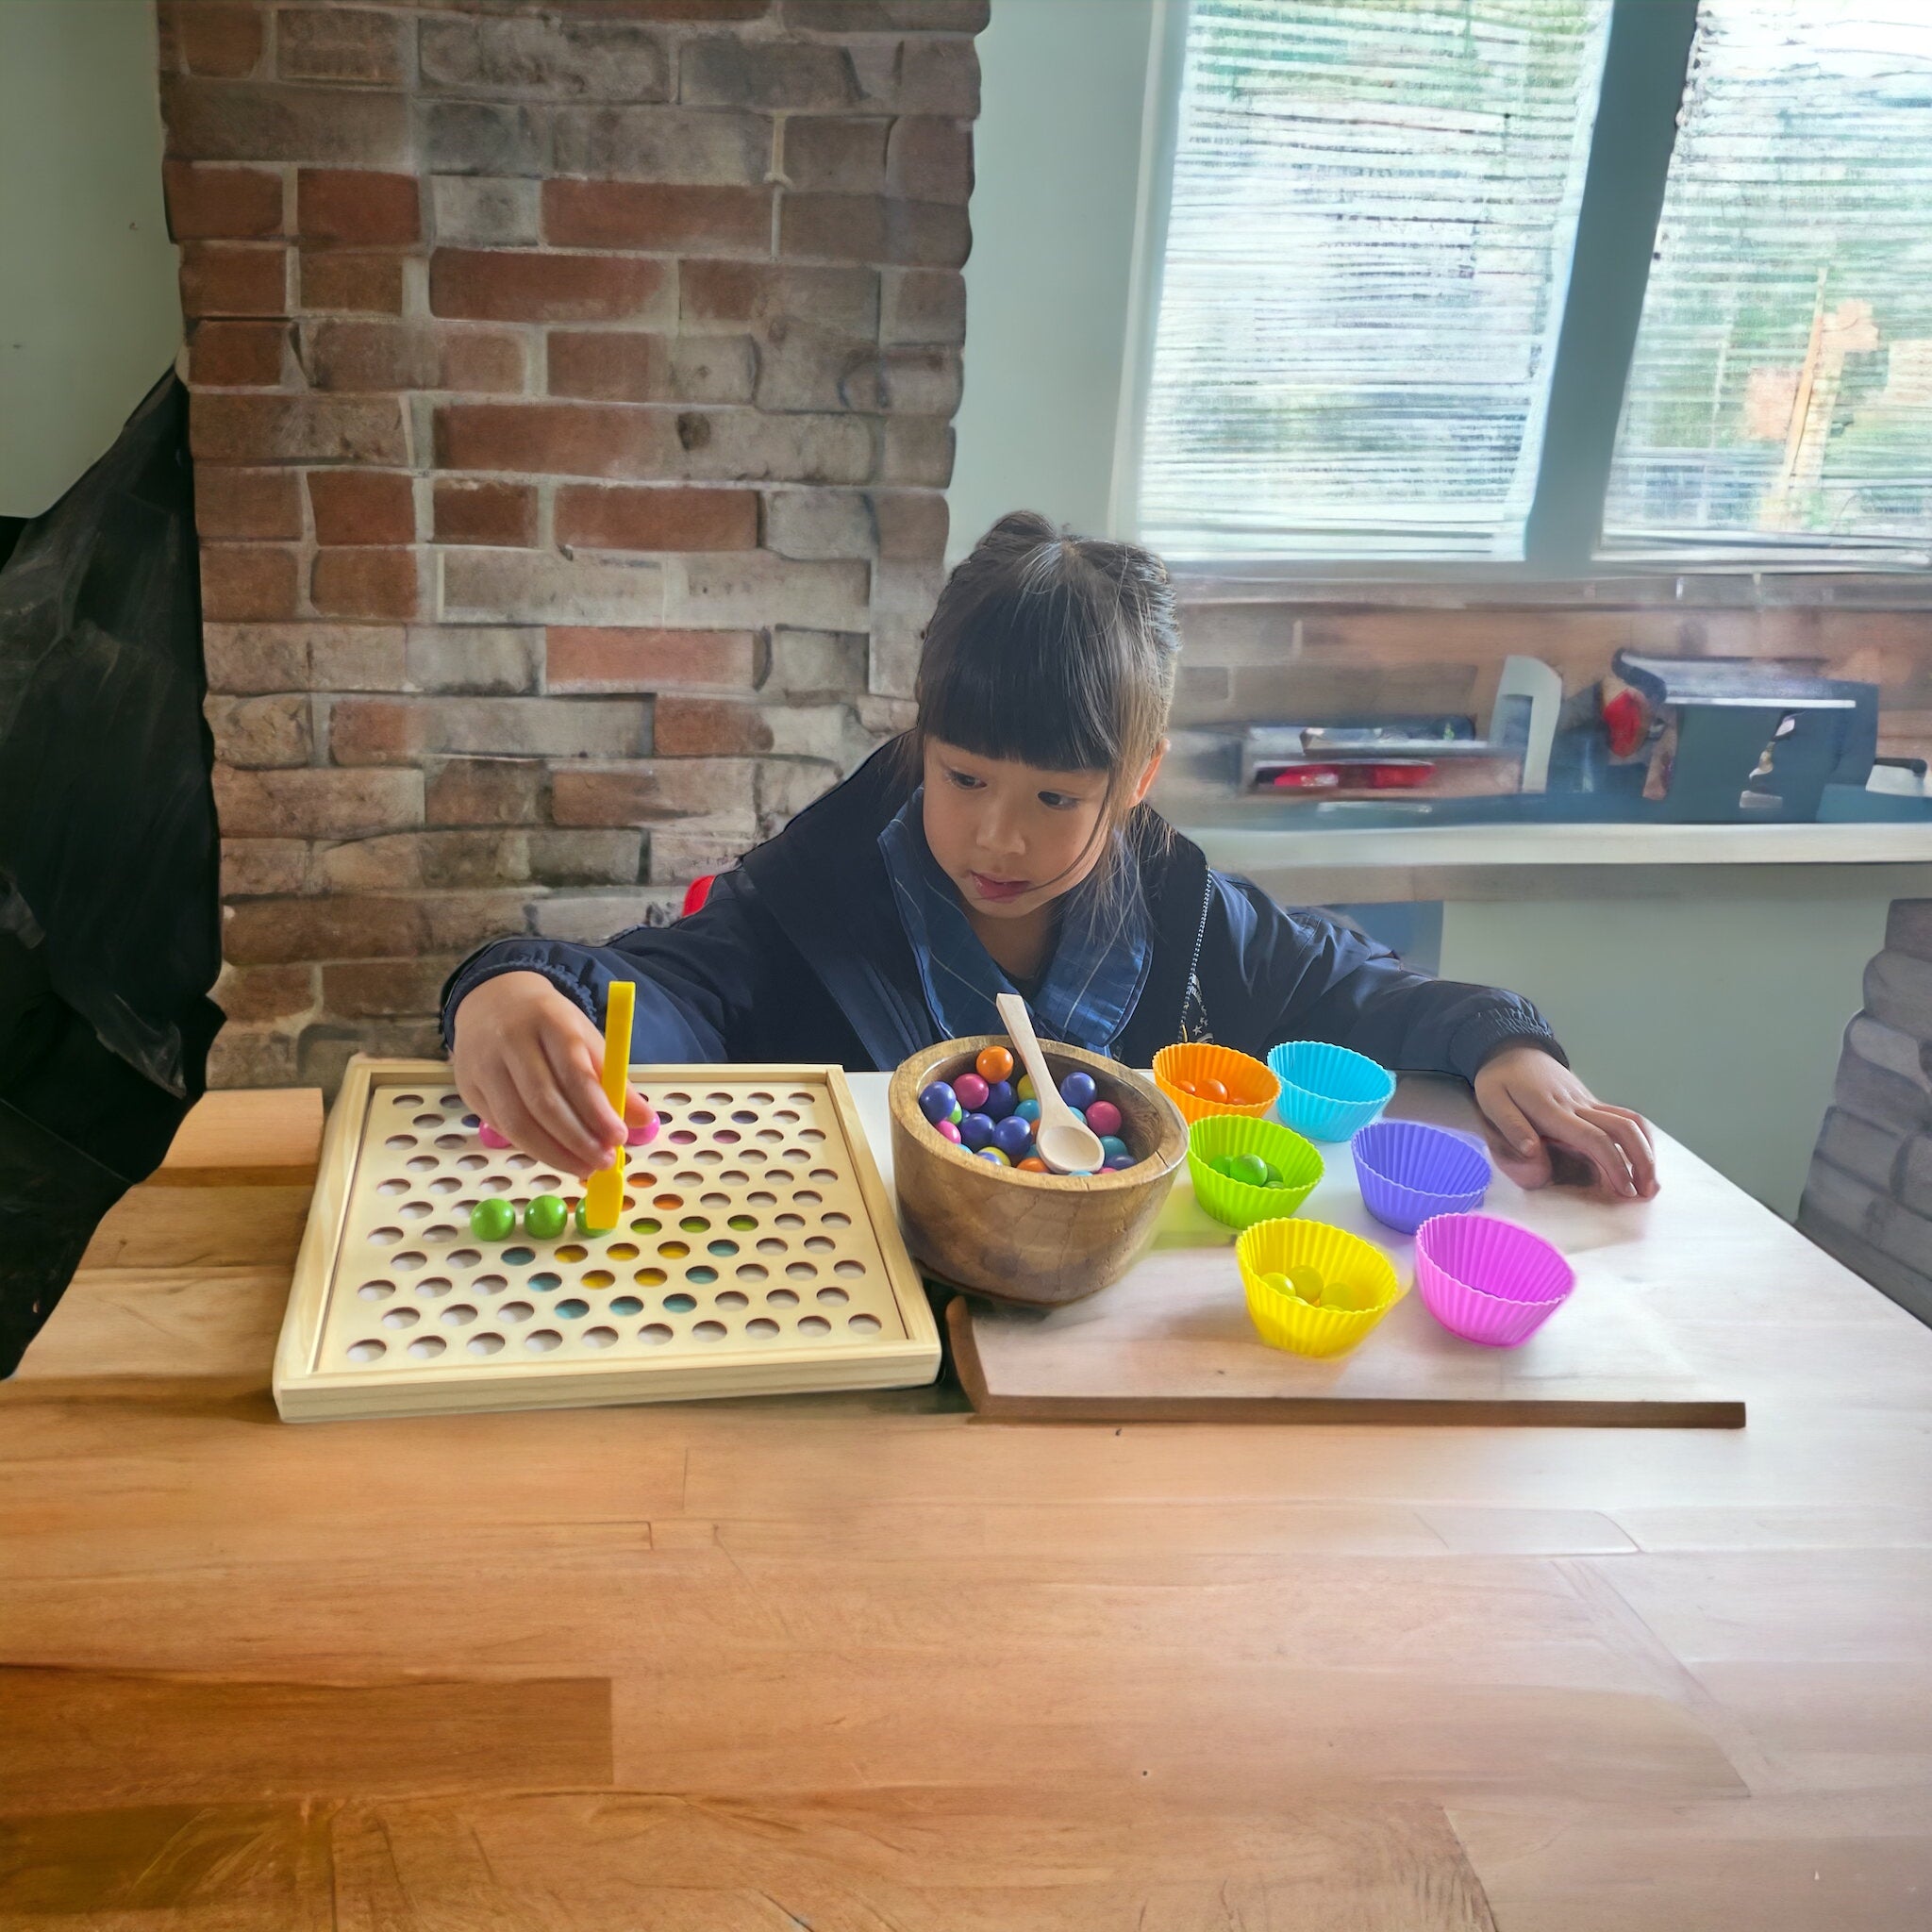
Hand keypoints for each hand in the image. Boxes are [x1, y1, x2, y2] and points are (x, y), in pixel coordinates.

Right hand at [450, 971, 653, 1180]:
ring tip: (583, 1167)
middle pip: (543, 1102)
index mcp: (549, 1021)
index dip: (596, 1110)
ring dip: (554, 1154)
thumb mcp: (585, 1037)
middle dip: (577, 1140)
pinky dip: (532, 1147)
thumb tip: (644, 1121)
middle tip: (603, 1162)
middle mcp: (511, 1042)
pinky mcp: (468, 1089)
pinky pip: (502, 1127)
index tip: (619, 1138)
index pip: (573, 1072)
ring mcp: (483, 1066)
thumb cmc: (549, 1025)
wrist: (492, 1000)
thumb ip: (613, 1079)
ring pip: (517, 1122)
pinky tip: (555, 1155)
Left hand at [1472, 1045, 1657, 1199]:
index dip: (1613, 1164)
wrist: (1511, 1049)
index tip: (1624, 1190)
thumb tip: (1532, 1151)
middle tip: (1645, 1193)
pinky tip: (1642, 1158)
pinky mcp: (1591, 1101)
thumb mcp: (1492, 1102)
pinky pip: (1624, 1116)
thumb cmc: (1499, 1081)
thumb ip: (1512, 1127)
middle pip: (1623, 1129)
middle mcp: (1578, 1105)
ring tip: (1650, 1182)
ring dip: (1646, 1151)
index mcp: (1553, 1110)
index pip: (1594, 1138)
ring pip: (1630, 1121)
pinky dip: (1640, 1138)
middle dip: (1641, 1162)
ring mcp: (1588, 1101)